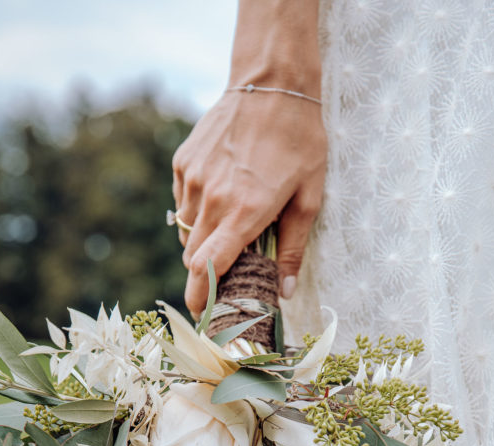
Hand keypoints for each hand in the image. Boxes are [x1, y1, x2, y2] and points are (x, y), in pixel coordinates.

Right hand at [172, 89, 326, 315]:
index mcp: (245, 212)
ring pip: (187, 231)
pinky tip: (222, 195)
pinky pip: (184, 203)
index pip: (208, 268)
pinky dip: (198, 211)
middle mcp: (213, 198)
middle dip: (204, 274)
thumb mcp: (309, 197)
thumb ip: (292, 248)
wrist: (272, 83)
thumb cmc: (299, 141)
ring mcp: (194, 178)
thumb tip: (284, 292)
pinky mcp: (184, 163)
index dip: (200, 298)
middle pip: (193, 257)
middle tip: (224, 276)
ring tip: (230, 226)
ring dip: (204, 240)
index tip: (201, 315)